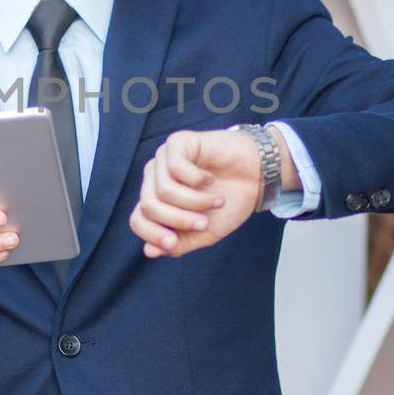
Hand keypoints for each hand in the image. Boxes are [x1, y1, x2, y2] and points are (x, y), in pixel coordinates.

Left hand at [128, 129, 266, 257]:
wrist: (257, 176)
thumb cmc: (229, 203)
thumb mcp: (205, 233)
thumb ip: (179, 244)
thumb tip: (149, 252)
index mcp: (157, 201)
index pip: (137, 220)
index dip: (152, 234)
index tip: (173, 243)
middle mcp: (155, 179)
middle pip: (149, 206)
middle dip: (178, 220)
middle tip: (205, 222)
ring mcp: (164, 160)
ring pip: (164, 190)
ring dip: (195, 201)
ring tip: (217, 201)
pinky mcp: (178, 143)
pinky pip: (176, 167)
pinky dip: (197, 180)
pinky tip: (210, 179)